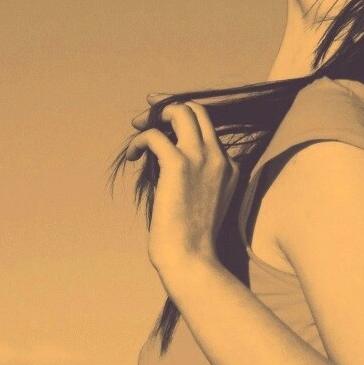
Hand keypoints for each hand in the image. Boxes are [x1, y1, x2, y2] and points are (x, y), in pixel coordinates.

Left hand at [127, 98, 238, 277]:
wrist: (192, 259)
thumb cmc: (191, 239)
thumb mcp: (202, 201)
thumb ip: (194, 177)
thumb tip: (162, 157)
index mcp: (230, 167)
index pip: (208, 127)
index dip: (182, 122)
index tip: (162, 126)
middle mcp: (219, 157)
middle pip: (197, 109)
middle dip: (169, 105)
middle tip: (148, 115)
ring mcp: (201, 158)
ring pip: (180, 111)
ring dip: (154, 115)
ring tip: (138, 128)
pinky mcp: (179, 165)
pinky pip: (155, 135)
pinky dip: (140, 140)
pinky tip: (133, 155)